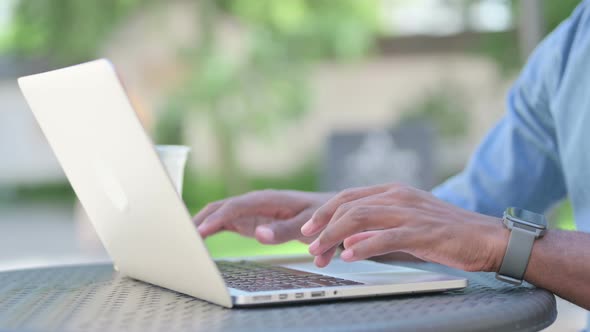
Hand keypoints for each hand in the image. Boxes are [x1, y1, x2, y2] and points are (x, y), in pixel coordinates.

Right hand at [194, 190, 332, 243]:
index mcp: (266, 199)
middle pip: (219, 207)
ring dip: (200, 224)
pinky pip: (223, 223)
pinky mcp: (248, 220)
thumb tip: (259, 234)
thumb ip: (284, 230)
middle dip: (199, 219)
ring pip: (217, 214)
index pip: (234, 206)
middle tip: (180, 237)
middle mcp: (253, 202)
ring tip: (181, 240)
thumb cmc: (319, 216)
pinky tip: (197, 240)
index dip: (216, 218)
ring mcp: (249, 211)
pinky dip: (209, 229)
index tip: (199, 232)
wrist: (326, 212)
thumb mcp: (306, 224)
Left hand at [301, 183, 508, 270]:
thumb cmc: (446, 233)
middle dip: (322, 226)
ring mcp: (409, 212)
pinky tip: (349, 256)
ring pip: (360, 218)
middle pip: (348, 206)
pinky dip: (363, 246)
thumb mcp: (406, 224)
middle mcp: (397, 197)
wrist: (486, 237)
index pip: (348, 197)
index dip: (324, 213)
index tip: (309, 230)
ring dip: (334, 236)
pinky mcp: (421, 232)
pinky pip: (385, 237)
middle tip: (308, 246)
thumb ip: (377, 228)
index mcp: (392, 191)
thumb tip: (348, 239)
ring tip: (320, 252)